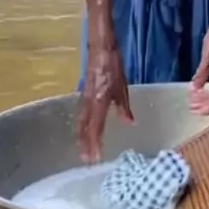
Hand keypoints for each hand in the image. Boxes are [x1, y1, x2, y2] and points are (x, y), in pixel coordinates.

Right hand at [77, 44, 132, 162]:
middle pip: (83, 128)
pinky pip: (81, 114)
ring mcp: (84, 98)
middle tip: (86, 160)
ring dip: (81, 137)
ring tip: (84, 149)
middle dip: (84, 144)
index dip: (95, 144)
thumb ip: (124, 107)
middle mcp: (87, 103)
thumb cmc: (113, 66)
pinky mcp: (84, 93)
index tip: (95, 158)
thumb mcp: (122, 86)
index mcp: (98, 102)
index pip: (95, 128)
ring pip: (80, 122)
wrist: (100, 48)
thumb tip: (129, 123)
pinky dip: (82, 126)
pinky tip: (85, 128)